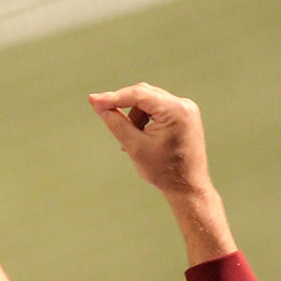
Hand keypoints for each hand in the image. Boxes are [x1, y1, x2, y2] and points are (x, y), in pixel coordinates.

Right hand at [87, 83, 211, 196]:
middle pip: (144, 95)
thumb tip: (98, 105)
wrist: (187, 186)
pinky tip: (139, 137)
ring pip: (149, 102)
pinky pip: (157, 109)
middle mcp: (184, 105)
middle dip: (123, 105)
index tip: (93, 100)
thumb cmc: (164, 170)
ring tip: (130, 139)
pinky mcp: (184, 116)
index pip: (139, 95)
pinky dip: (144, 119)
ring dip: (134, 116)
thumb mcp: (134, 146)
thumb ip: (116, 123)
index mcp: (176, 111)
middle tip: (102, 112)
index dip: (113, 97)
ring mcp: (186, 110)